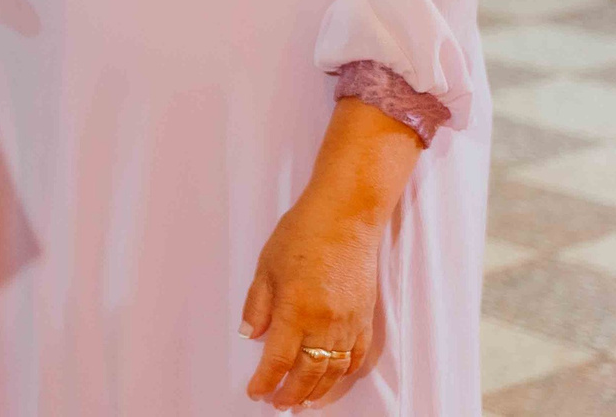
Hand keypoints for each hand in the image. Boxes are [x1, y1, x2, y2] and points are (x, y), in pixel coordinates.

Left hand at [241, 186, 382, 408]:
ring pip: (334, 371)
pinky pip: (357, 356)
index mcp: (295, 310)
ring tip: (303, 401)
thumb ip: (257, 305)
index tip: (255, 393)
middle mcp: (324, 324)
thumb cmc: (302, 234)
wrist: (346, 217)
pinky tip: (333, 379)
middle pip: (307, 373)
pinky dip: (344, 373)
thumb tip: (250, 336)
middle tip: (277, 404)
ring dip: (318, 391)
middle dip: (291, 393)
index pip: (277, 360)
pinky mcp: (366, 318)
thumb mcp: (266, 266)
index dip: (265, 382)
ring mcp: (349, 323)